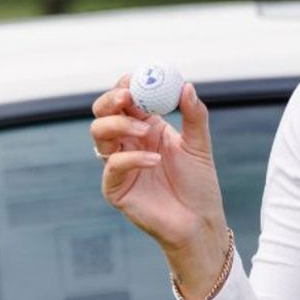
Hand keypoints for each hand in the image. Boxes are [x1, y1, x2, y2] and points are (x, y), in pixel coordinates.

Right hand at [90, 75, 228, 297]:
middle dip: (111, 101)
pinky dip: (132, 158)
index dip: (126, 86)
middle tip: (127, 97)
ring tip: (147, 132)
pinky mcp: (115, 187)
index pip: (126, 100)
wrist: (200, 221)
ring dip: (120, 125)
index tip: (136, 78)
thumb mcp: (200, 144)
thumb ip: (194, 116)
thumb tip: (187, 86)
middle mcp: (128, 143)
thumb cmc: (198, 184)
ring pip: (99, 135)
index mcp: (147, 128)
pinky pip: (112, 166)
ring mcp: (118, 164)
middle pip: (103, 113)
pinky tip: (154, 160)